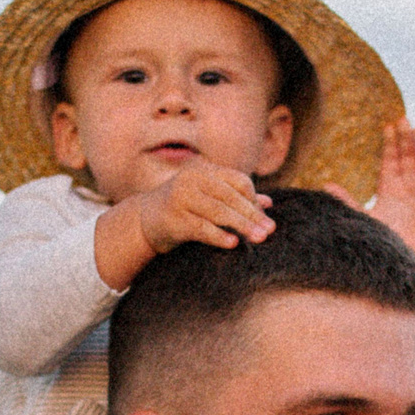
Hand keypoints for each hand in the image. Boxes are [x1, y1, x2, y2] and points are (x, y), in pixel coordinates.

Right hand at [127, 158, 274, 253]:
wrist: (144, 220)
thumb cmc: (183, 208)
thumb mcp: (209, 198)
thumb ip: (236, 198)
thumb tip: (268, 204)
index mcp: (204, 171)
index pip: (238, 181)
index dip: (253, 200)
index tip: (265, 219)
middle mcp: (192, 180)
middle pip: (230, 197)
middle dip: (252, 215)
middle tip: (270, 231)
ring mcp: (180, 198)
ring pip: (218, 212)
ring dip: (242, 226)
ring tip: (259, 238)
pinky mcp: (172, 219)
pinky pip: (201, 228)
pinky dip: (218, 236)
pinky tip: (233, 243)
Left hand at [326, 120, 414, 266]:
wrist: (406, 258)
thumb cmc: (385, 240)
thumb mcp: (364, 217)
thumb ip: (348, 200)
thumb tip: (326, 185)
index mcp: (391, 187)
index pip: (391, 159)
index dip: (390, 143)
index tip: (388, 126)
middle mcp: (409, 185)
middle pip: (409, 155)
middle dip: (406, 138)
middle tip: (403, 119)